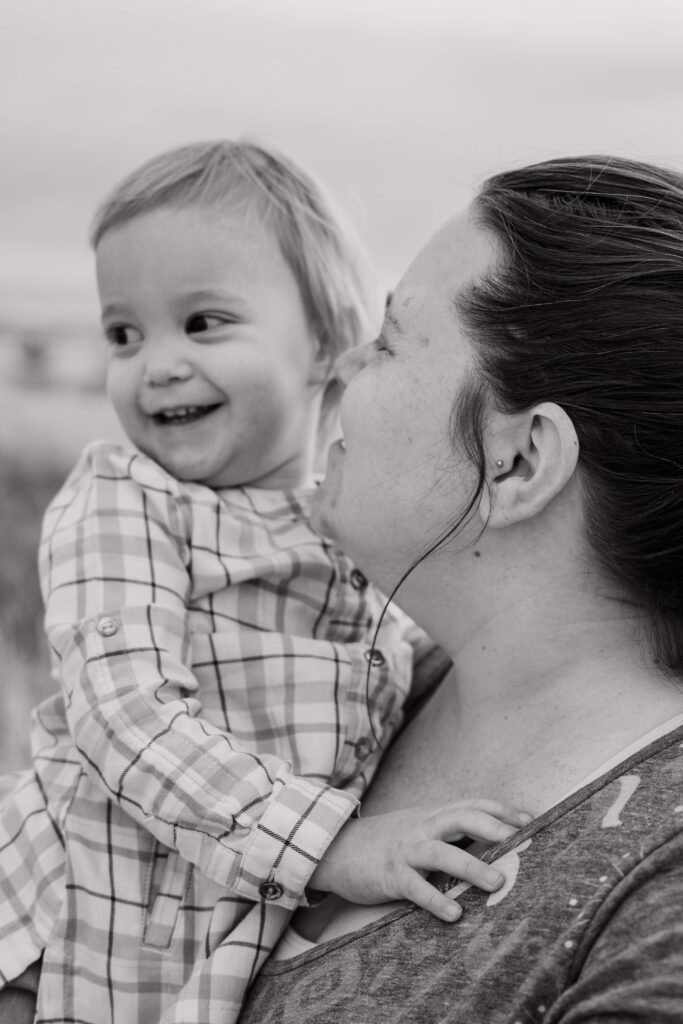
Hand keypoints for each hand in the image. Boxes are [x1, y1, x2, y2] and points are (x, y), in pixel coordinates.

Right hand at [308, 799, 531, 921]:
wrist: (337, 849)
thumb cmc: (388, 842)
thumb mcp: (420, 828)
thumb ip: (450, 833)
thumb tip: (493, 842)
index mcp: (433, 816)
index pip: (472, 805)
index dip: (501, 811)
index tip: (530, 820)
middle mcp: (423, 828)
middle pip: (461, 818)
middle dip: (493, 828)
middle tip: (522, 841)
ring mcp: (406, 851)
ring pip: (442, 854)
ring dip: (472, 866)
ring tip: (498, 881)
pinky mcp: (390, 876)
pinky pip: (416, 888)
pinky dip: (436, 900)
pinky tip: (455, 913)